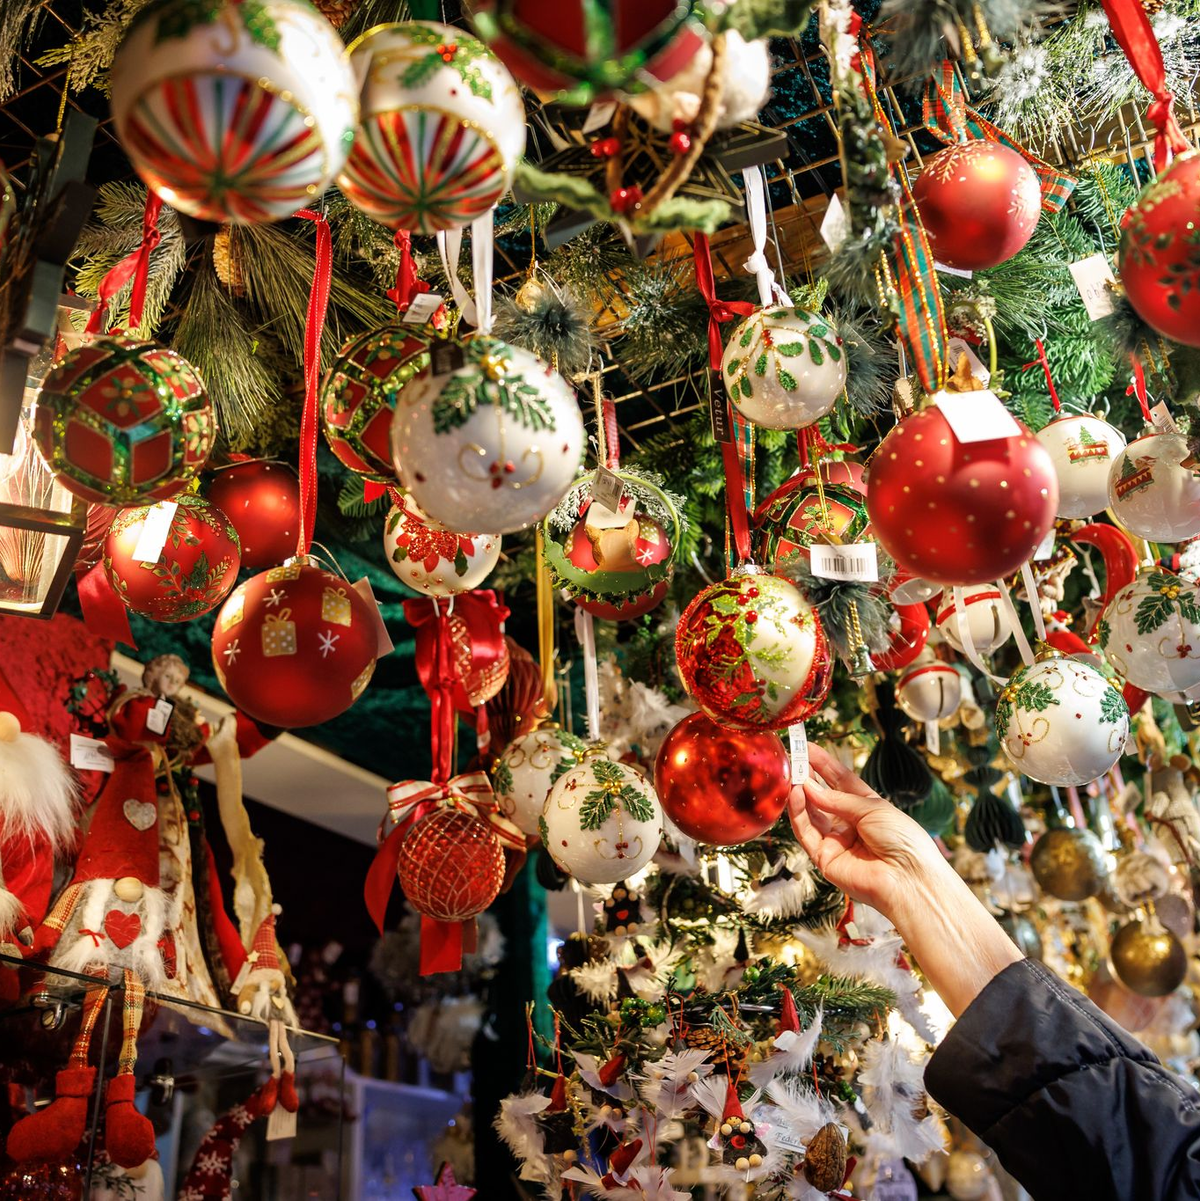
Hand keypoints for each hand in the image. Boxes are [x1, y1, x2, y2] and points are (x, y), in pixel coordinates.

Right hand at [788, 744, 947, 928]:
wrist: (909, 878)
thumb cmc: (903, 840)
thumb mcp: (873, 808)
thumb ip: (838, 798)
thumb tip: (809, 787)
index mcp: (866, 808)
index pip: (840, 781)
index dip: (824, 765)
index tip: (808, 748)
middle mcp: (849, 824)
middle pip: (822, 797)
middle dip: (807, 778)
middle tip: (793, 760)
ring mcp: (836, 841)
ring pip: (810, 815)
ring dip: (800, 795)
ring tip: (792, 776)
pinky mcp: (824, 858)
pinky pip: (806, 833)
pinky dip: (799, 814)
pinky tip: (796, 795)